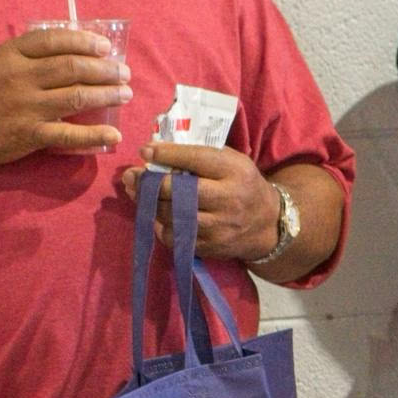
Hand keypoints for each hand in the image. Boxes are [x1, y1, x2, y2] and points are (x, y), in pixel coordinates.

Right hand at [0, 28, 130, 168]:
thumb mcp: (0, 61)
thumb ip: (31, 52)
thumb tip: (75, 47)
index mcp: (13, 54)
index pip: (55, 41)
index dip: (84, 41)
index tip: (105, 47)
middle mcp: (21, 78)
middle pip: (72, 67)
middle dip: (104, 69)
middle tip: (123, 72)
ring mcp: (26, 107)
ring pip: (76, 96)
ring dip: (106, 94)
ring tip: (125, 93)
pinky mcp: (29, 135)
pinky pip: (69, 134)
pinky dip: (94, 134)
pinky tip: (113, 133)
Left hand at [115, 142, 286, 260]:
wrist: (266, 224)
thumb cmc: (242, 184)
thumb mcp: (232, 162)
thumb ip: (202, 155)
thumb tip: (158, 151)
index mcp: (234, 172)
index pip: (197, 159)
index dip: (167, 154)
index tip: (145, 150)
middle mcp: (228, 200)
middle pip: (180, 191)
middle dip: (150, 183)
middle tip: (131, 176)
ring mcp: (218, 228)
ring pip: (172, 216)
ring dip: (149, 204)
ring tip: (136, 192)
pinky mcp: (209, 247)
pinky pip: (174, 237)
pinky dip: (159, 224)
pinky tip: (153, 213)